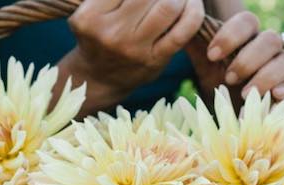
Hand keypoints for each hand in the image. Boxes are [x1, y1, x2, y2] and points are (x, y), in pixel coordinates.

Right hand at [59, 0, 204, 114]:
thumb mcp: (92, 10)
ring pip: (168, 6)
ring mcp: (134, 49)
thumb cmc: (98, 33)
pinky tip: (192, 3)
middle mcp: (111, 33)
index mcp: (90, 16)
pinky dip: (193, 12)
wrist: (98, 78)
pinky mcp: (154, 60)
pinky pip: (182, 32)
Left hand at [187, 11, 283, 107]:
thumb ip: (195, 43)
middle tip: (229, 78)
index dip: (231, 34)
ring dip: (266, 76)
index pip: (248, 21)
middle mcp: (271, 51)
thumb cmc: (221, 85)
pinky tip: (275, 95)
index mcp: (249, 38)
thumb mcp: (205, 65)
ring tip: (245, 94)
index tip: (211, 55)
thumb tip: (184, 24)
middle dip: (248, 58)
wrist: (235, 116)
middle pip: (271, 39)